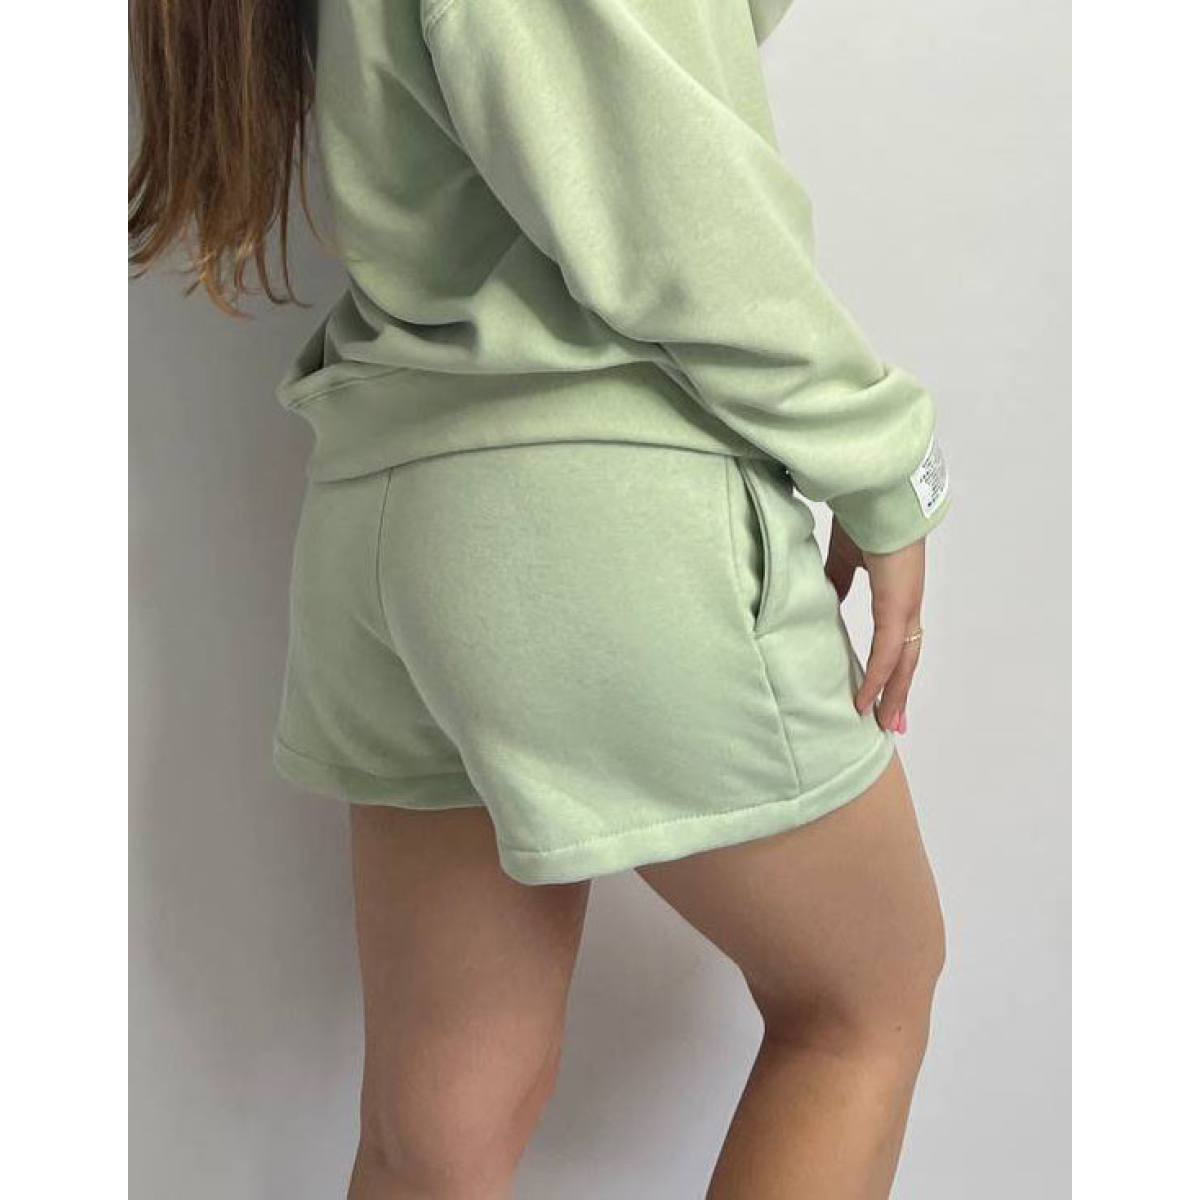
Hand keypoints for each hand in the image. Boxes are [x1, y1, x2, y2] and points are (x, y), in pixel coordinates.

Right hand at [823, 518, 925, 733]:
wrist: (878, 496)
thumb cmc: (863, 519)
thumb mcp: (845, 559)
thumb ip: (838, 582)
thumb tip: (828, 598)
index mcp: (897, 593)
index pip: (898, 641)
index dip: (892, 668)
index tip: (885, 693)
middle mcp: (906, 605)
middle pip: (907, 660)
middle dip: (899, 693)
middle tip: (891, 723)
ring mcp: (905, 606)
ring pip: (903, 662)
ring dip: (893, 694)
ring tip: (884, 723)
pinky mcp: (896, 605)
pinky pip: (888, 651)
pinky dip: (879, 678)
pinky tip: (867, 700)